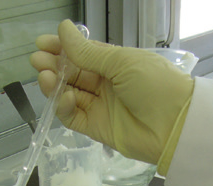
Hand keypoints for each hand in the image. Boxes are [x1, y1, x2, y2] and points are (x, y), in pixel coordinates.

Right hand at [30, 20, 193, 171]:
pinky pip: (73, 117)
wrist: (175, 125)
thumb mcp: (122, 62)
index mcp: (115, 64)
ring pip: (69, 94)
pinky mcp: (95, 128)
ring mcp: (99, 106)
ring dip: (55, 85)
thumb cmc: (155, 85)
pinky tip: (64, 98)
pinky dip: (64, 107)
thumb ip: (89, 53)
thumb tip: (64, 30)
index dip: (62, 48)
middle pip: (72, 74)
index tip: (43, 43)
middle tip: (37, 60)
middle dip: (54, 65)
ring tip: (45, 76)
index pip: (82, 54)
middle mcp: (105, 84)